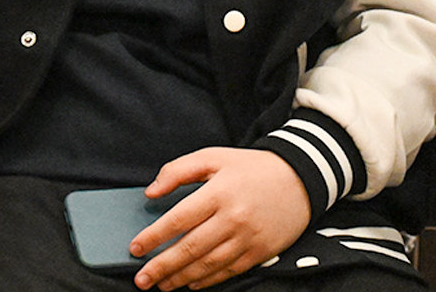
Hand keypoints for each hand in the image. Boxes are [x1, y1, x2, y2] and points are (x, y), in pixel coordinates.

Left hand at [130, 148, 310, 290]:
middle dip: (162, 266)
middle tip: (142, 278)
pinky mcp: (260, 252)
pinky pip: (228, 271)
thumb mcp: (214, 157)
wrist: (300, 178)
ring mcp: (248, 238)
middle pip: (190, 248)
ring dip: (181, 278)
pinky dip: (207, 281)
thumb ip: (178, 170)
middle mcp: (233, 218)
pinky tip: (191, 284)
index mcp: (219, 192)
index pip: (179, 219)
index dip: (154, 236)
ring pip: (208, 265)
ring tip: (162, 285)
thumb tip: (151, 193)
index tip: (135, 248)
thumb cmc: (252, 167)